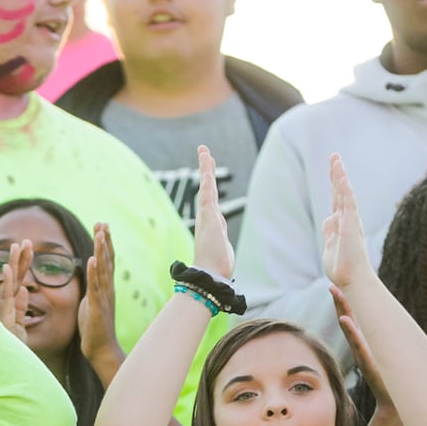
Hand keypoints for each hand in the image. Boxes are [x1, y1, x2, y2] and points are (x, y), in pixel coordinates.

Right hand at [0, 241, 30, 341]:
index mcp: (9, 303)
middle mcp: (4, 302)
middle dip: (19, 258)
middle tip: (25, 241)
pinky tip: (7, 268)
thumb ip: (21, 307)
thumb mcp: (19, 324)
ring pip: (9, 283)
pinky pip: (5, 297)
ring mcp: (2, 308)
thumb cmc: (8, 344)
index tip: (29, 248)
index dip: (23, 263)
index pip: (18, 279)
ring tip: (15, 247)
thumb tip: (25, 290)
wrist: (0, 361)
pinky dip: (6, 282)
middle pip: (14, 276)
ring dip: (12, 264)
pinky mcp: (2, 316)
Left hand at [78, 223, 123, 369]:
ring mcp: (103, 298)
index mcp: (105, 288)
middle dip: (105, 241)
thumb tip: (90, 278)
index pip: (107, 261)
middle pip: (107, 260)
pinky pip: (95, 287)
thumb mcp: (92, 303)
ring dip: (101, 250)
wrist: (102, 350)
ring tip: (99, 233)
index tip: (102, 226)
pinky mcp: (96, 308)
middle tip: (102, 222)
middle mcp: (107, 290)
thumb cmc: (95, 329)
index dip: (105, 243)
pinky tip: (92, 259)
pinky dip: (94, 272)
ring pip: (103, 270)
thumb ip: (93, 289)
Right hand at [192, 145, 233, 277]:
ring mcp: (207, 217)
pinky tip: (207, 172)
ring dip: (206, 169)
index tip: (209, 168)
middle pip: (208, 186)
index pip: (212, 196)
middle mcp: (208, 216)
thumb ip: (221, 242)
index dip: (210, 181)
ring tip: (205, 153)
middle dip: (206, 168)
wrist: (210, 275)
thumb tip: (221, 245)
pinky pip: (208, 198)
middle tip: (204, 150)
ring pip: (208, 188)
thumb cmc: (216, 266)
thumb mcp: (222, 248)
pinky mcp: (209, 220)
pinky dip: (207, 185)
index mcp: (212, 221)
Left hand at [321, 154, 376, 288]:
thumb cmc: (343, 268)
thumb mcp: (330, 247)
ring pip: (344, 193)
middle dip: (337, 173)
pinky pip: (348, 203)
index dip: (335, 184)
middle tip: (334, 156)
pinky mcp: (351, 225)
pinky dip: (345, 189)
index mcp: (342, 224)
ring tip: (335, 160)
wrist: (353, 280)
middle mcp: (348, 219)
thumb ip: (329, 232)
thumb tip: (328, 219)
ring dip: (339, 176)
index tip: (333, 169)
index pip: (337, 200)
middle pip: (340, 191)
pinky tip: (342, 177)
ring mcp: (350, 221)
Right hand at [332, 284, 390, 407]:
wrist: (392, 401)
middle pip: (347, 319)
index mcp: (363, 343)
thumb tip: (379, 335)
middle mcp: (360, 346)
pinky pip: (359, 344)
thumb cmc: (388, 380)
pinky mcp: (369, 361)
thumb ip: (377, 348)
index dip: (344, 303)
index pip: (351, 319)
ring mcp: (363, 353)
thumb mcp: (383, 359)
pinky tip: (345, 319)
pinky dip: (352, 331)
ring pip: (350, 328)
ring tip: (337, 294)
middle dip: (340, 301)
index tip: (336, 285)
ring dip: (343, 310)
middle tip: (332, 284)